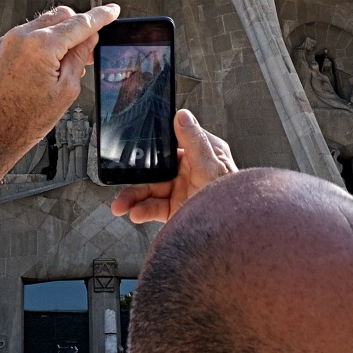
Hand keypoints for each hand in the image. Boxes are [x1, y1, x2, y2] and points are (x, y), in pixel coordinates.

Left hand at [0, 4, 119, 170]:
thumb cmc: (25, 119)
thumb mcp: (66, 90)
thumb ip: (79, 58)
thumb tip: (88, 39)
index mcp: (41, 45)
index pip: (80, 23)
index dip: (100, 16)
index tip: (112, 10)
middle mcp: (21, 36)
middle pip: (62, 15)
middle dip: (79, 26)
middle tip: (91, 48)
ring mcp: (8, 40)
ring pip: (45, 23)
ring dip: (61, 34)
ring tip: (68, 62)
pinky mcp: (0, 47)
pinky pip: (29, 33)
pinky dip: (44, 41)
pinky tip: (49, 63)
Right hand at [111, 109, 235, 224]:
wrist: (231, 237)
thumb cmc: (230, 202)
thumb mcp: (211, 168)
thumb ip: (195, 141)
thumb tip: (183, 116)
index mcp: (203, 153)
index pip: (174, 142)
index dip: (154, 144)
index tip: (135, 146)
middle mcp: (191, 171)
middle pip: (157, 169)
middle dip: (136, 177)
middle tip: (121, 181)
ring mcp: (183, 191)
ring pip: (151, 190)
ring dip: (133, 197)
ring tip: (122, 206)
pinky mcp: (176, 209)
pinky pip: (154, 207)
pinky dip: (142, 211)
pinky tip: (135, 214)